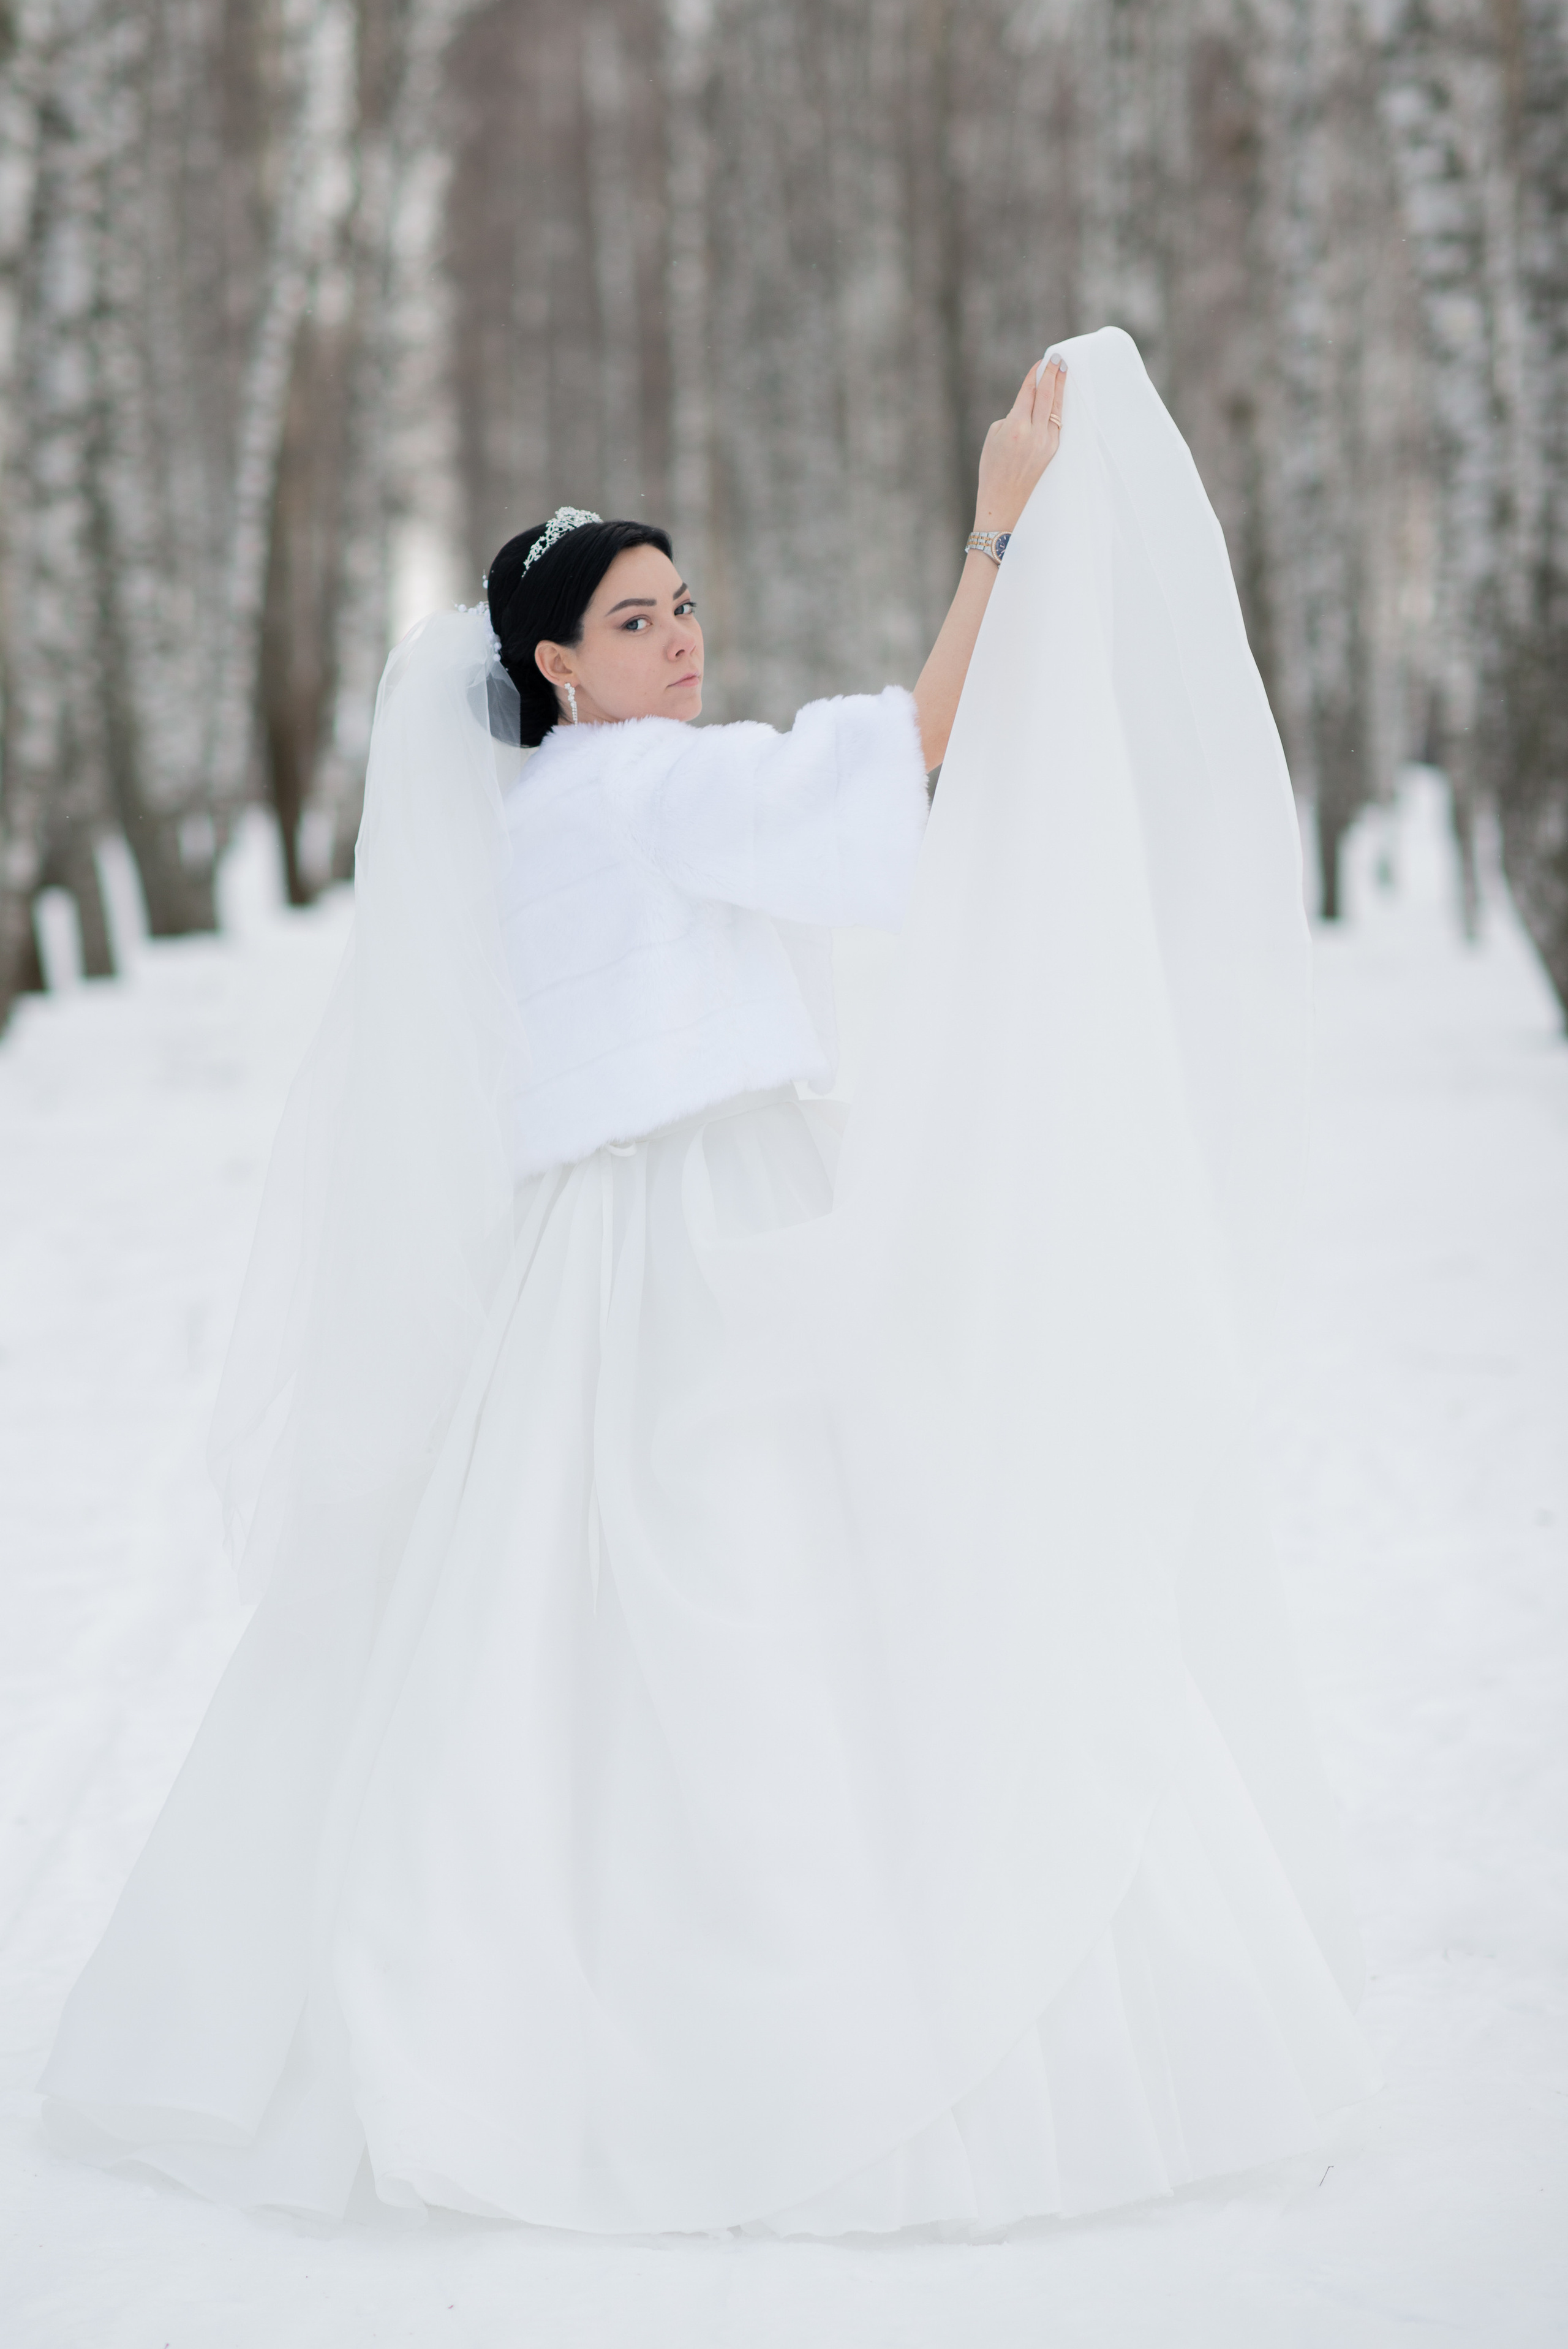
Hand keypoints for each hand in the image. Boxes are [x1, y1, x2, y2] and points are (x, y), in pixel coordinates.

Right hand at [972, 356, 1066, 534]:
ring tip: (1063, 370)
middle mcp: (1034, 434)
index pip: (1029, 393)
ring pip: (1056, 408)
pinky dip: (1057, 406)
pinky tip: (1059, 397)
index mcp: (1016, 427)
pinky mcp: (1053, 451)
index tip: (1041, 362)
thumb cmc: (992, 469)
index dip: (1035, 375)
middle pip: (1046, 396)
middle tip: (1057, 358)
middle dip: (1052, 375)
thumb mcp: (994, 437)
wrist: (1003, 502)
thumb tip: (1028, 405)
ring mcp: (1047, 443)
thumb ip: (1012, 416)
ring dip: (1060, 387)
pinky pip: (1057, 422)